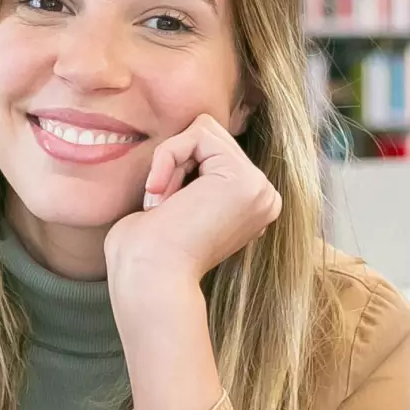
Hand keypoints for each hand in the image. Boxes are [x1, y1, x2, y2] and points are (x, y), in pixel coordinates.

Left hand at [102, 114, 276, 409]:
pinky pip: (197, 133)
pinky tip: (161, 198)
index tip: (161, 208)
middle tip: (161, 207)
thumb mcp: (177, 203)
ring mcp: (259, 189)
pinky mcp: (244, 180)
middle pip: (210, 135)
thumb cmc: (145, 251)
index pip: (210, 149)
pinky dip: (167, 157)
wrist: (146, 279)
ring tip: (163, 205)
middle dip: (174, 163)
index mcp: (250, 204)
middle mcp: (263, 197)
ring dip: (170, 163)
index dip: (176, 167)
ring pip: (204, 130)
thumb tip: (194, 136)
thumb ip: (193, 174)